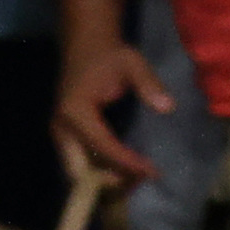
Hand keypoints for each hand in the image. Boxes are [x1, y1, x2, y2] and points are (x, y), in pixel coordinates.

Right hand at [51, 33, 167, 185]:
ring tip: (136, 178)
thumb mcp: (132, 63)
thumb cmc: (109, 56)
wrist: (85, 47)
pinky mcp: (64, 139)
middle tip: (141, 179)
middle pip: (81, 171)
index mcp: (75, 111)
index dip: (127, 162)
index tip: (151, 171)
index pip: (102, 146)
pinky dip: (99, 173)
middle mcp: (62, 128)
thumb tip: (168, 107)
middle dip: (110, 181)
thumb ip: (148, 84)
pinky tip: (124, 171)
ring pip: (78, 173)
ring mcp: (60, 135)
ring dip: (105, 180)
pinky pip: (79, 165)